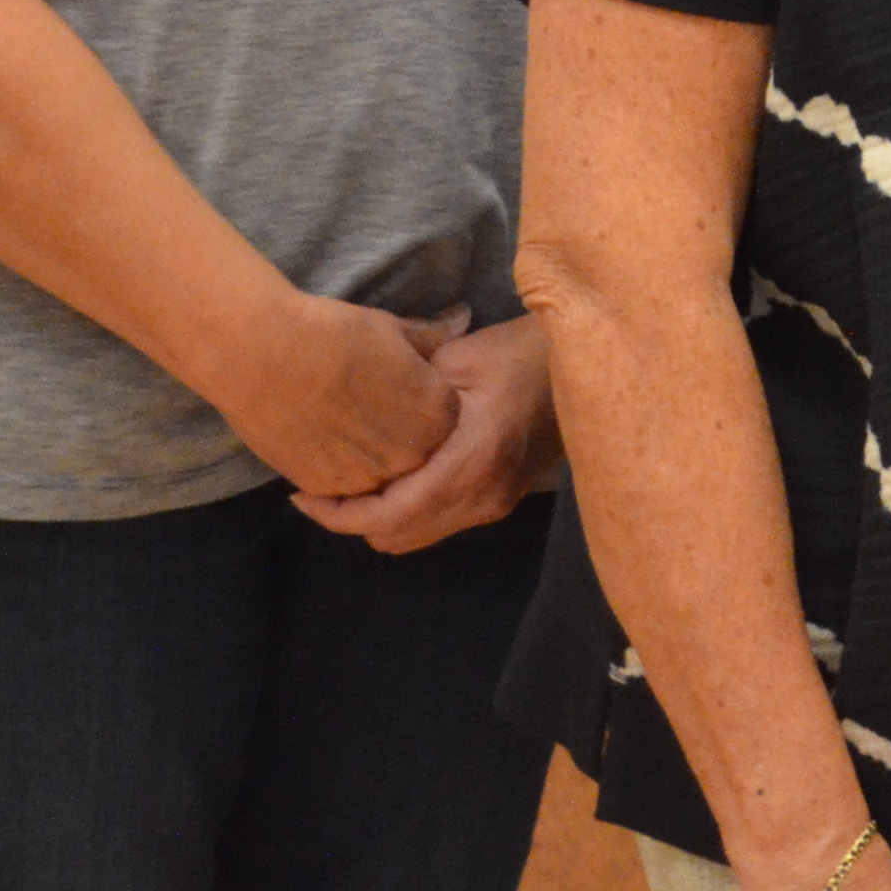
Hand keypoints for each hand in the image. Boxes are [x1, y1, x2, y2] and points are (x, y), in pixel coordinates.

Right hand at [207, 289, 460, 495]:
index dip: (423, 401)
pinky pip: (342, 488)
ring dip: (370, 455)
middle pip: (415, 451)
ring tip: (343, 419)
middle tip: (368, 402)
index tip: (402, 384)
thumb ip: (432, 336)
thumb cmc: (335, 334)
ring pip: (379, 474)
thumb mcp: (393, 329)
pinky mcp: (322, 489)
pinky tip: (322, 438)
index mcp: (437, 417)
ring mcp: (366, 479)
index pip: (446, 420)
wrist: (262, 355)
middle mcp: (409, 457)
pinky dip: (337, 468)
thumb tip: (462, 318)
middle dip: (400, 431)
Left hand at [299, 315, 560, 553]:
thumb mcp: (458, 358)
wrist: (588, 368)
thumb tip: (349, 403)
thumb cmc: (523, 353)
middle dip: (352, 520)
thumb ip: (405, 389)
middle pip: (394, 538)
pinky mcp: (500, 500)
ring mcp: (494, 504)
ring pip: (415, 537)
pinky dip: (407, 511)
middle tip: (323, 486)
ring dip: (380, 518)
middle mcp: (482, 497)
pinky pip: (438, 523)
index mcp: (469, 464)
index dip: (337, 515)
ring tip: (355, 483)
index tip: (302, 495)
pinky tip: (396, 477)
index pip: (386, 516)